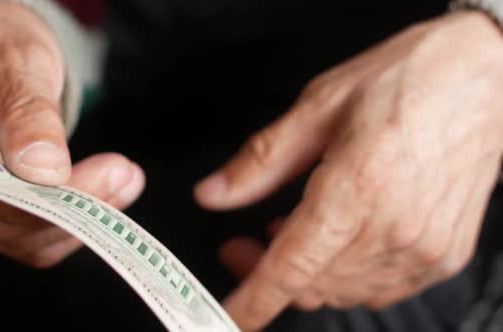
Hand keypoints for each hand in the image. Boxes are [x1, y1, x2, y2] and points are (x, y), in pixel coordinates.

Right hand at [0, 3, 144, 267]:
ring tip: (124, 180)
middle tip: (126, 175)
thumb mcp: (17, 61)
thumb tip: (46, 172)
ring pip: (17, 237)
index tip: (104, 179)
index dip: (40, 197)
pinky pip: (25, 235)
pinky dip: (69, 221)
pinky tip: (106, 193)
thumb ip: (29, 114)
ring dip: (79, 219)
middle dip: (73, 207)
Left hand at [195, 11, 502, 329]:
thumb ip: (261, 161)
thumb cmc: (405, 80)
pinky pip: (380, 287)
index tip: (228, 315)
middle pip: (312, 284)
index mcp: (357, 188)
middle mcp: (395, 229)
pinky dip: (347, 272)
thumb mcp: (319, 107)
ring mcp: (424, 248)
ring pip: (343, 290)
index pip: (292, 266)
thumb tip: (213, 194)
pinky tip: (341, 239)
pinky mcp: (444, 255)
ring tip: (298, 227)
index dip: (254, 299)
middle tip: (246, 242)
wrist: (483, 77)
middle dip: (268, 272)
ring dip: (308, 271)